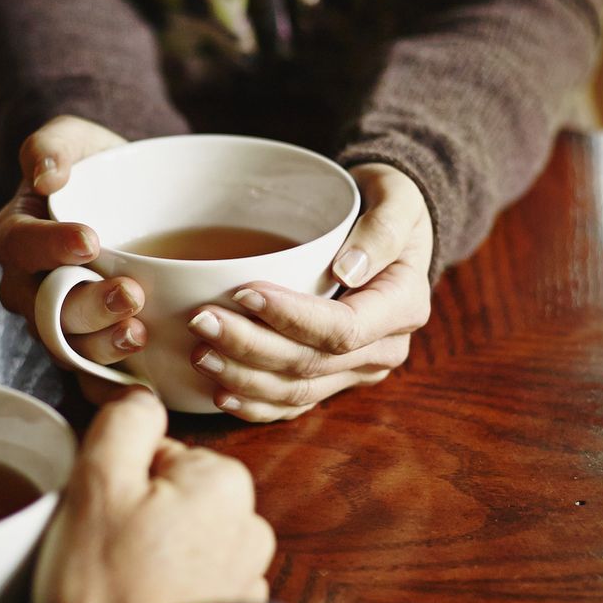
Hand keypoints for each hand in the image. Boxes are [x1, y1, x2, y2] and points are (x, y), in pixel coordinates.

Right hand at [0, 116, 146, 378]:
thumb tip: (48, 176)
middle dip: (87, 307)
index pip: (21, 245)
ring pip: (70, 346)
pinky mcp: (91, 346)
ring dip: (104, 345)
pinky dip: (115, 385)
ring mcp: (58, 322)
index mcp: (15, 237)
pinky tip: (146, 385)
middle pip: (46, 308)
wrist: (128, 195)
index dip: (52, 247)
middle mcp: (28, 288)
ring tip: (139, 332)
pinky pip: (93, 377)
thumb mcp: (70, 138)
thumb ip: (51, 147)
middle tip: (130, 293)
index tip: (91, 240)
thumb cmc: (92, 167)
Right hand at [34, 389, 275, 602]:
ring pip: (179, 544)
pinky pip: (188, 589)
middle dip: (133, 521)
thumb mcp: (95, 487)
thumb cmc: (108, 596)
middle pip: (170, 497)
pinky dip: (164, 599)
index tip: (97, 518)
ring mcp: (246, 579)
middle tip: (100, 559)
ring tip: (118, 595)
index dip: (113, 482)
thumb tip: (139, 396)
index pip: (155, 454)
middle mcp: (250, 526)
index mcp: (224, 482)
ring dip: (148, 562)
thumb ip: (122, 424)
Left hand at [186, 163, 431, 422]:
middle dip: (251, 347)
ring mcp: (359, 370)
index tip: (244, 293)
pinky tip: (220, 393)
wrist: (389, 229)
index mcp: (402, 306)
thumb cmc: (387, 205)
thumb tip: (348, 270)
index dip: (291, 318)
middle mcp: (385, 348)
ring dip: (245, 378)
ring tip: (200, 353)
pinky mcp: (335, 379)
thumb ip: (381, 229)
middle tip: (201, 321)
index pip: (343, 328)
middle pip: (312, 363)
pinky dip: (257, 404)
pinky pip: (295, 404)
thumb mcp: (395, 198)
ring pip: (299, 391)